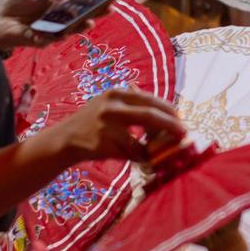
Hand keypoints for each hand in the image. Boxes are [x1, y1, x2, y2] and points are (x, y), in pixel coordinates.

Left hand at [0, 0, 103, 52]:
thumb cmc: (17, 1)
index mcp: (63, 6)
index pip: (84, 4)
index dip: (98, 1)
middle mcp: (60, 20)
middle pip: (82, 19)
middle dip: (96, 14)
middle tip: (109, 9)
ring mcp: (52, 32)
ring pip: (70, 31)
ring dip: (79, 27)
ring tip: (88, 22)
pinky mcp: (39, 41)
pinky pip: (48, 39)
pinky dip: (50, 36)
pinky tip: (55, 32)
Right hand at [45, 88, 184, 164]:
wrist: (66, 138)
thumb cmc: (94, 122)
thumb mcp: (111, 104)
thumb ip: (134, 104)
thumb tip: (169, 112)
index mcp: (117, 94)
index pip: (150, 100)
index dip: (169, 110)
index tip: (180, 118)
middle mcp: (111, 107)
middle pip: (150, 115)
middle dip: (171, 125)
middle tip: (183, 133)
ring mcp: (107, 126)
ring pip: (142, 139)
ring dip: (155, 146)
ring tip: (161, 149)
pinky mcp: (104, 145)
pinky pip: (131, 154)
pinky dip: (140, 157)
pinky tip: (140, 157)